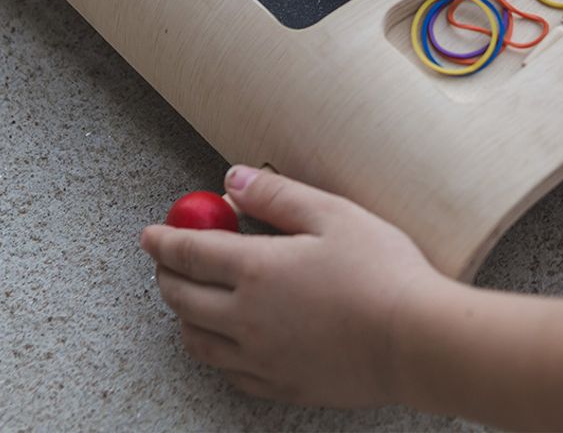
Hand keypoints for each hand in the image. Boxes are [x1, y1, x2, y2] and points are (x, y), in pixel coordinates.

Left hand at [140, 166, 441, 408]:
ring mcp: (259, 358)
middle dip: (167, 276)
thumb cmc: (380, 270)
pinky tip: (227, 340)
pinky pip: (228, 371)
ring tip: (190, 299)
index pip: (191, 253)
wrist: (412, 339)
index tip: (151, 233)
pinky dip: (214, 351)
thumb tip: (233, 179)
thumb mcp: (333, 214)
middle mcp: (245, 319)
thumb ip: (277, 195)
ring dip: (184, 315)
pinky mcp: (280, 384)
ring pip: (198, 341)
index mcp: (256, 271)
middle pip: (183, 299)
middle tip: (167, 261)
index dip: (165, 240)